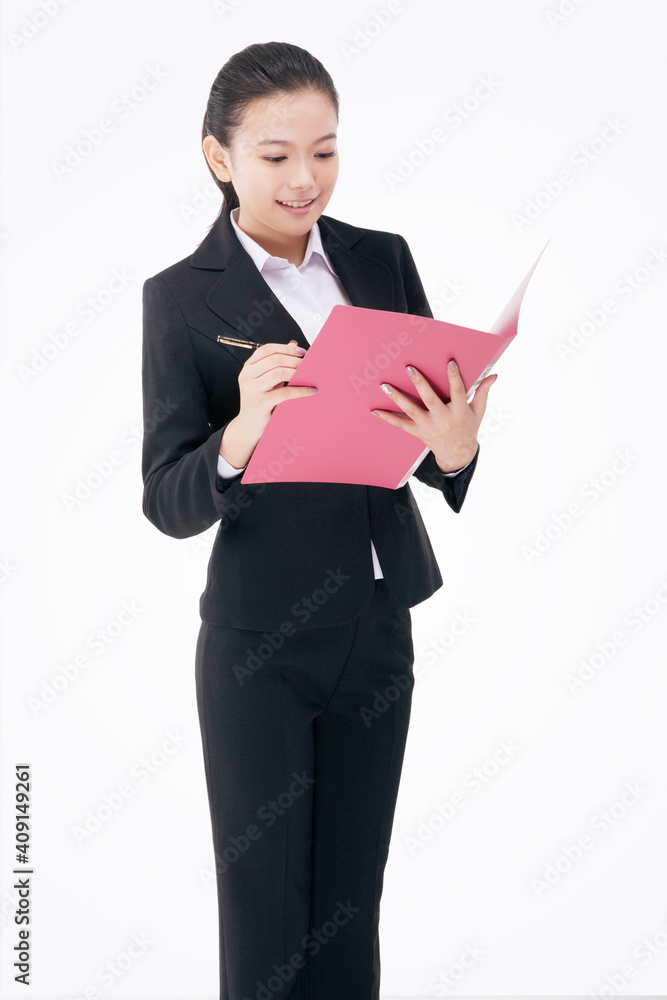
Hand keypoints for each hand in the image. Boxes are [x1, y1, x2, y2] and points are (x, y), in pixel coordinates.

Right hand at [219, 340, 316, 466]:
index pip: (267, 349)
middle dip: (294, 360)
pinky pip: (284, 393)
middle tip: (309, 364)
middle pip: (275, 359)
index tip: (302, 352)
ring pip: (279, 372)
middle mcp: (247, 375)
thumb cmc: (261, 401)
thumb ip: (278, 363)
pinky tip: (311, 391)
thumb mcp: (268, 380)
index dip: (286, 348)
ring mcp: (251, 389)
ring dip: (297, 372)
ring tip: (309, 375)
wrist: (249, 426)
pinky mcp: (260, 403)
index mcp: (248, 367)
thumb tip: (294, 344)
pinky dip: (300, 390)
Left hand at [370, 359, 496, 472]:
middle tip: (409, 368)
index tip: (450, 362)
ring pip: (411, 410)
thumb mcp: (478, 411)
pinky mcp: (418, 432)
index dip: (454, 377)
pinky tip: (375, 410)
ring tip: (385, 385)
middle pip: (430, 399)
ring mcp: (429, 426)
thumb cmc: (468, 428)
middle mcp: (443, 419)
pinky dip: (387, 418)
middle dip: (419, 383)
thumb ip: (483, 392)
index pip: (458, 392)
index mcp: (460, 412)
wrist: (457, 454)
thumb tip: (494, 375)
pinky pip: (401, 424)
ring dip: (397, 397)